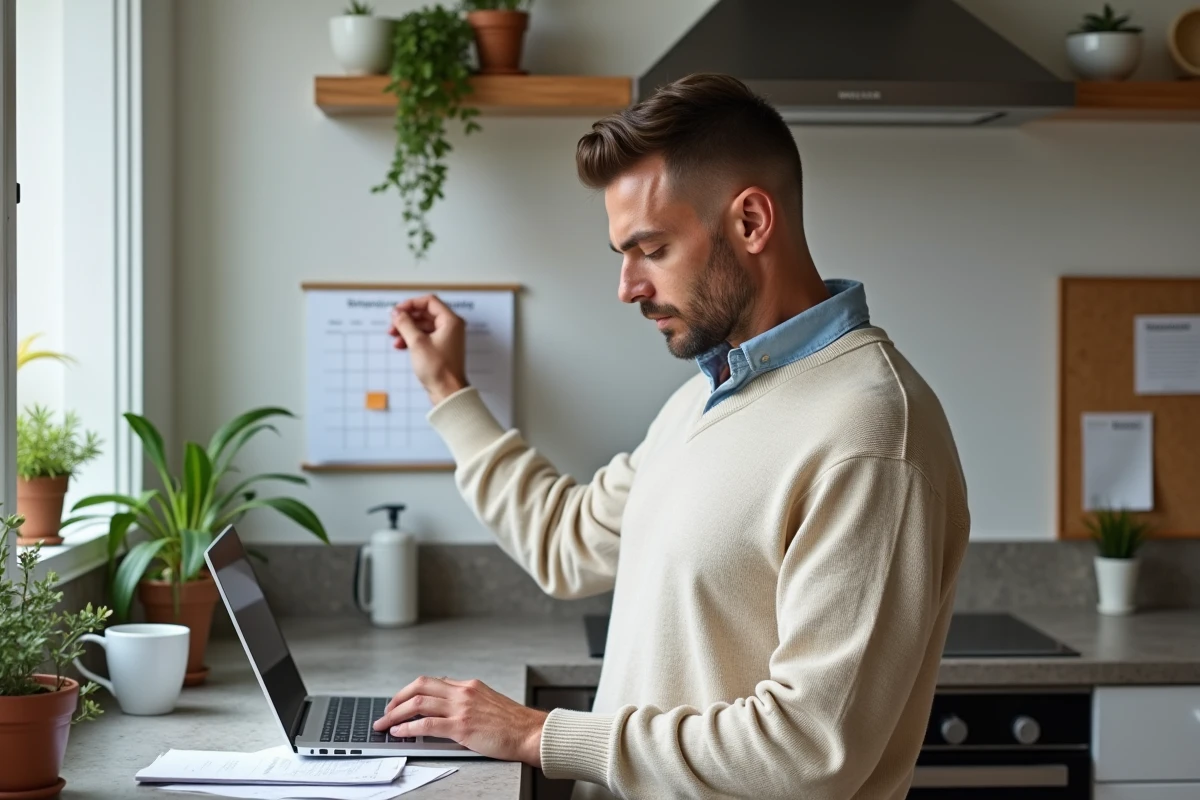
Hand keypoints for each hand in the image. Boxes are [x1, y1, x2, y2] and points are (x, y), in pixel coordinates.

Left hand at [373, 676, 546, 765]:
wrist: (530, 732)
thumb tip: (446, 710)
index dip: (411, 691)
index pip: (432, 682)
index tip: (400, 701)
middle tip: (385, 710)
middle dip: (397, 698)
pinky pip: (426, 724)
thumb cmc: (513, 723)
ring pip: (418, 703)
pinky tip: (399, 732)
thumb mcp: (488, 702)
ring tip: (384, 723)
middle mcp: (463, 692)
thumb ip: (467, 702)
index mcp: (469, 686)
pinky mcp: (461, 727)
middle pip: (419, 686)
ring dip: (395, 713)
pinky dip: (408, 728)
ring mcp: (461, 708)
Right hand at [389, 295, 468, 404]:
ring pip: (423, 326)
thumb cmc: (438, 369)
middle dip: (407, 318)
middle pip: (425, 314)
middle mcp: (450, 327)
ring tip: (393, 336)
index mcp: (450, 321)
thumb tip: (396, 312)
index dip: (411, 304)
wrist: (447, 391)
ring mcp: (446, 338)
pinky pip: (424, 337)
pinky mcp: (440, 349)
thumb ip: (405, 324)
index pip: (429, 301)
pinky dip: (412, 339)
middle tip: (392, 324)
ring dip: (407, 329)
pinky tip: (400, 345)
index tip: (397, 310)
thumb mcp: (417, 342)